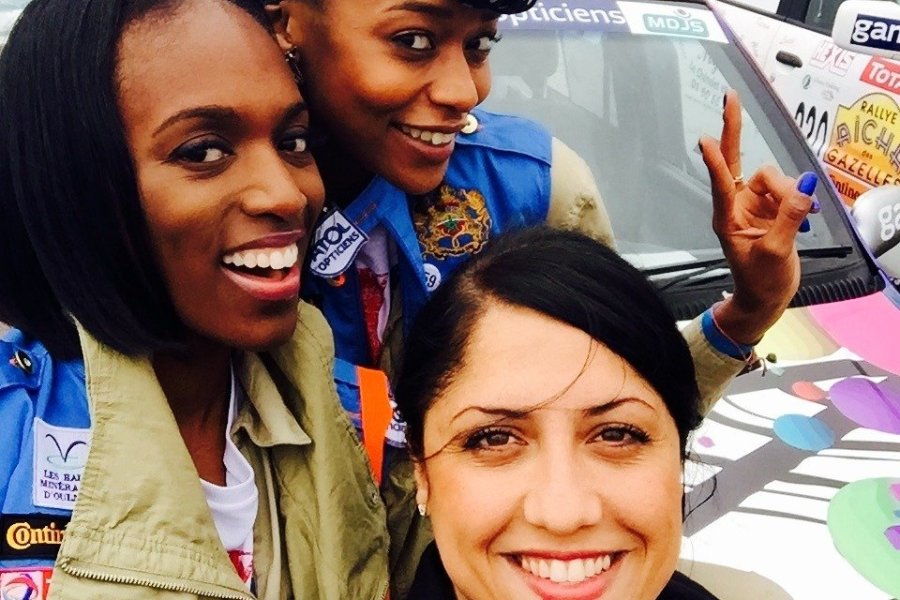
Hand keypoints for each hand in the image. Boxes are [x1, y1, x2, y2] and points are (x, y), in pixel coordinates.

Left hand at [699, 90, 815, 344]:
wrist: (766, 300)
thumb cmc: (761, 281)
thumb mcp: (775, 252)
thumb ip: (789, 218)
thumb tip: (803, 187)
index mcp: (727, 219)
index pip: (721, 183)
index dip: (715, 161)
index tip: (704, 139)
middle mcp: (737, 206)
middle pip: (736, 160)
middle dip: (734, 129)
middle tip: (730, 97)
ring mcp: (754, 205)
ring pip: (773, 178)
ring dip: (790, 191)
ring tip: (800, 218)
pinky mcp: (770, 209)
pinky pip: (787, 190)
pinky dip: (798, 198)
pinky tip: (807, 215)